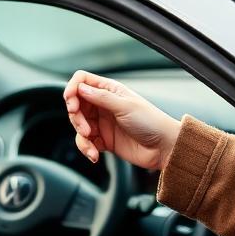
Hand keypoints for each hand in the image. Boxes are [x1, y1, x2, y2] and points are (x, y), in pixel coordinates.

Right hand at [63, 70, 180, 170]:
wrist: (164, 148)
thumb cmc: (151, 122)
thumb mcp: (125, 106)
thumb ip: (101, 97)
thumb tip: (80, 88)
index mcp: (110, 90)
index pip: (82, 81)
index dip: (72, 89)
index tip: (71, 102)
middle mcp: (103, 104)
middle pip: (76, 105)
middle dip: (75, 117)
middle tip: (84, 128)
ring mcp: (102, 122)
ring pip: (78, 125)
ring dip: (80, 136)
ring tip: (91, 143)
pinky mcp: (103, 140)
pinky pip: (86, 142)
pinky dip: (86, 148)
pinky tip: (94, 154)